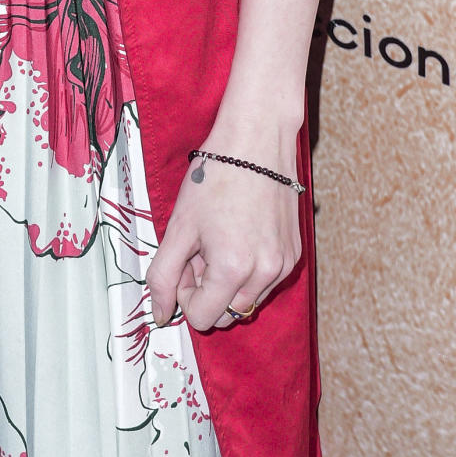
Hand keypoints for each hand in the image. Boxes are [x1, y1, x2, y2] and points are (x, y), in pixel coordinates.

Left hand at [145, 147, 301, 331]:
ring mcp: (284, 265)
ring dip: (228, 282)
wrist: (256, 138)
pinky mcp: (295, 254)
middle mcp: (265, 273)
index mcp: (234, 269)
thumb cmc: (215, 175)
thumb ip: (163, 275)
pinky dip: (249, 271)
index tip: (185, 260)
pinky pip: (265, 282)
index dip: (185, 293)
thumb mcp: (179, 225)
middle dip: (206, 290)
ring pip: (247, 301)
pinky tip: (240, 234)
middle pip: (226, 315)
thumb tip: (160, 315)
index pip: (202, 317)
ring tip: (219, 238)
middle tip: (200, 248)